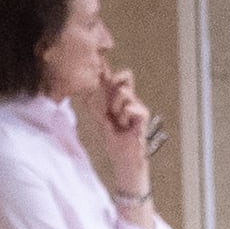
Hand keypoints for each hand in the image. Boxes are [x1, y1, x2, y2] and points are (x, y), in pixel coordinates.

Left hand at [99, 64, 154, 192]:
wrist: (123, 158)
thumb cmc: (114, 140)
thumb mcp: (99, 118)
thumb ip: (95, 103)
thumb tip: (86, 90)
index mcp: (121, 98)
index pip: (119, 76)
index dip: (111, 71)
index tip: (103, 70)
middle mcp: (131, 99)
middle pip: (126, 75)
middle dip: (113, 87)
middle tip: (111, 108)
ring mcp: (139, 106)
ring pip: (123, 92)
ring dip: (116, 108)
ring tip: (119, 122)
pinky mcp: (144, 115)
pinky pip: (129, 107)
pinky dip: (124, 117)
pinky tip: (126, 126)